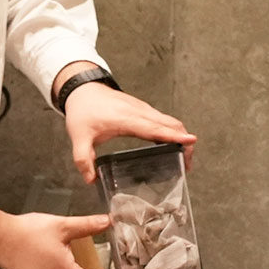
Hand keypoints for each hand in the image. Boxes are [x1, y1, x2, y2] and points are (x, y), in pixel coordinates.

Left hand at [59, 81, 195, 182]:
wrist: (82, 89)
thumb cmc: (82, 110)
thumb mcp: (78, 137)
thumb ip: (83, 159)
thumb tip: (91, 179)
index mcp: (126, 119)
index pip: (155, 128)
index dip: (173, 136)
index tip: (190, 141)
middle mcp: (139, 111)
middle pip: (171, 124)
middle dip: (184, 141)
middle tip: (188, 162)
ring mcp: (142, 108)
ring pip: (169, 120)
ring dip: (180, 135)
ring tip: (185, 156)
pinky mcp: (142, 108)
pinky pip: (163, 118)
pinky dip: (173, 130)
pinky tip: (171, 142)